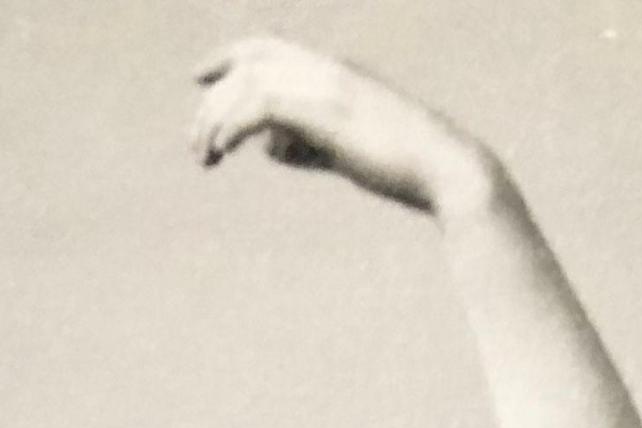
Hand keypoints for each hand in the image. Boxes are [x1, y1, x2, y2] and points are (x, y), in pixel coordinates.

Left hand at [189, 37, 501, 214]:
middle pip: (248, 65)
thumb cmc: (404, 165)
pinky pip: (259, 106)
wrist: (446, 169)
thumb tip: (269, 147)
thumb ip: (305, 142)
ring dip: (215, 121)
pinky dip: (231, 127)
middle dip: (212, 102)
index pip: (267, 46)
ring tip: (204, 158)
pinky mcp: (324, 112)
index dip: (227, 56)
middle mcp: (326, 69)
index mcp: (334, 70)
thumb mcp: (345, 148)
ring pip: (247, 86)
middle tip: (195, 145)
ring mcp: (326, 87)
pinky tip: (223, 152)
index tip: (199, 78)